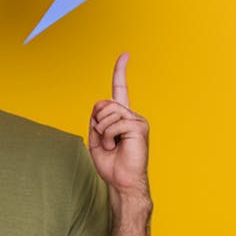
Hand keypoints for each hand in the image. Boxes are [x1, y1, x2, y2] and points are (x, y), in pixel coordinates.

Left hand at [88, 53, 149, 195]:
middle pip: (103, 103)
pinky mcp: (139, 127)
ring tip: (112, 145)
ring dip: (102, 132)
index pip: (120, 88)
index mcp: (121, 116)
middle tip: (105, 140)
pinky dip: (109, 136)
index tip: (125, 54)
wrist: (121, 180)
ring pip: (107, 113)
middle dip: (96, 123)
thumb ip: (96, 119)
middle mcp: (131, 114)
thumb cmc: (110, 162)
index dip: (120, 71)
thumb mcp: (96, 137)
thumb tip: (101, 106)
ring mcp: (137, 120)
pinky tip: (117, 146)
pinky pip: (114, 124)